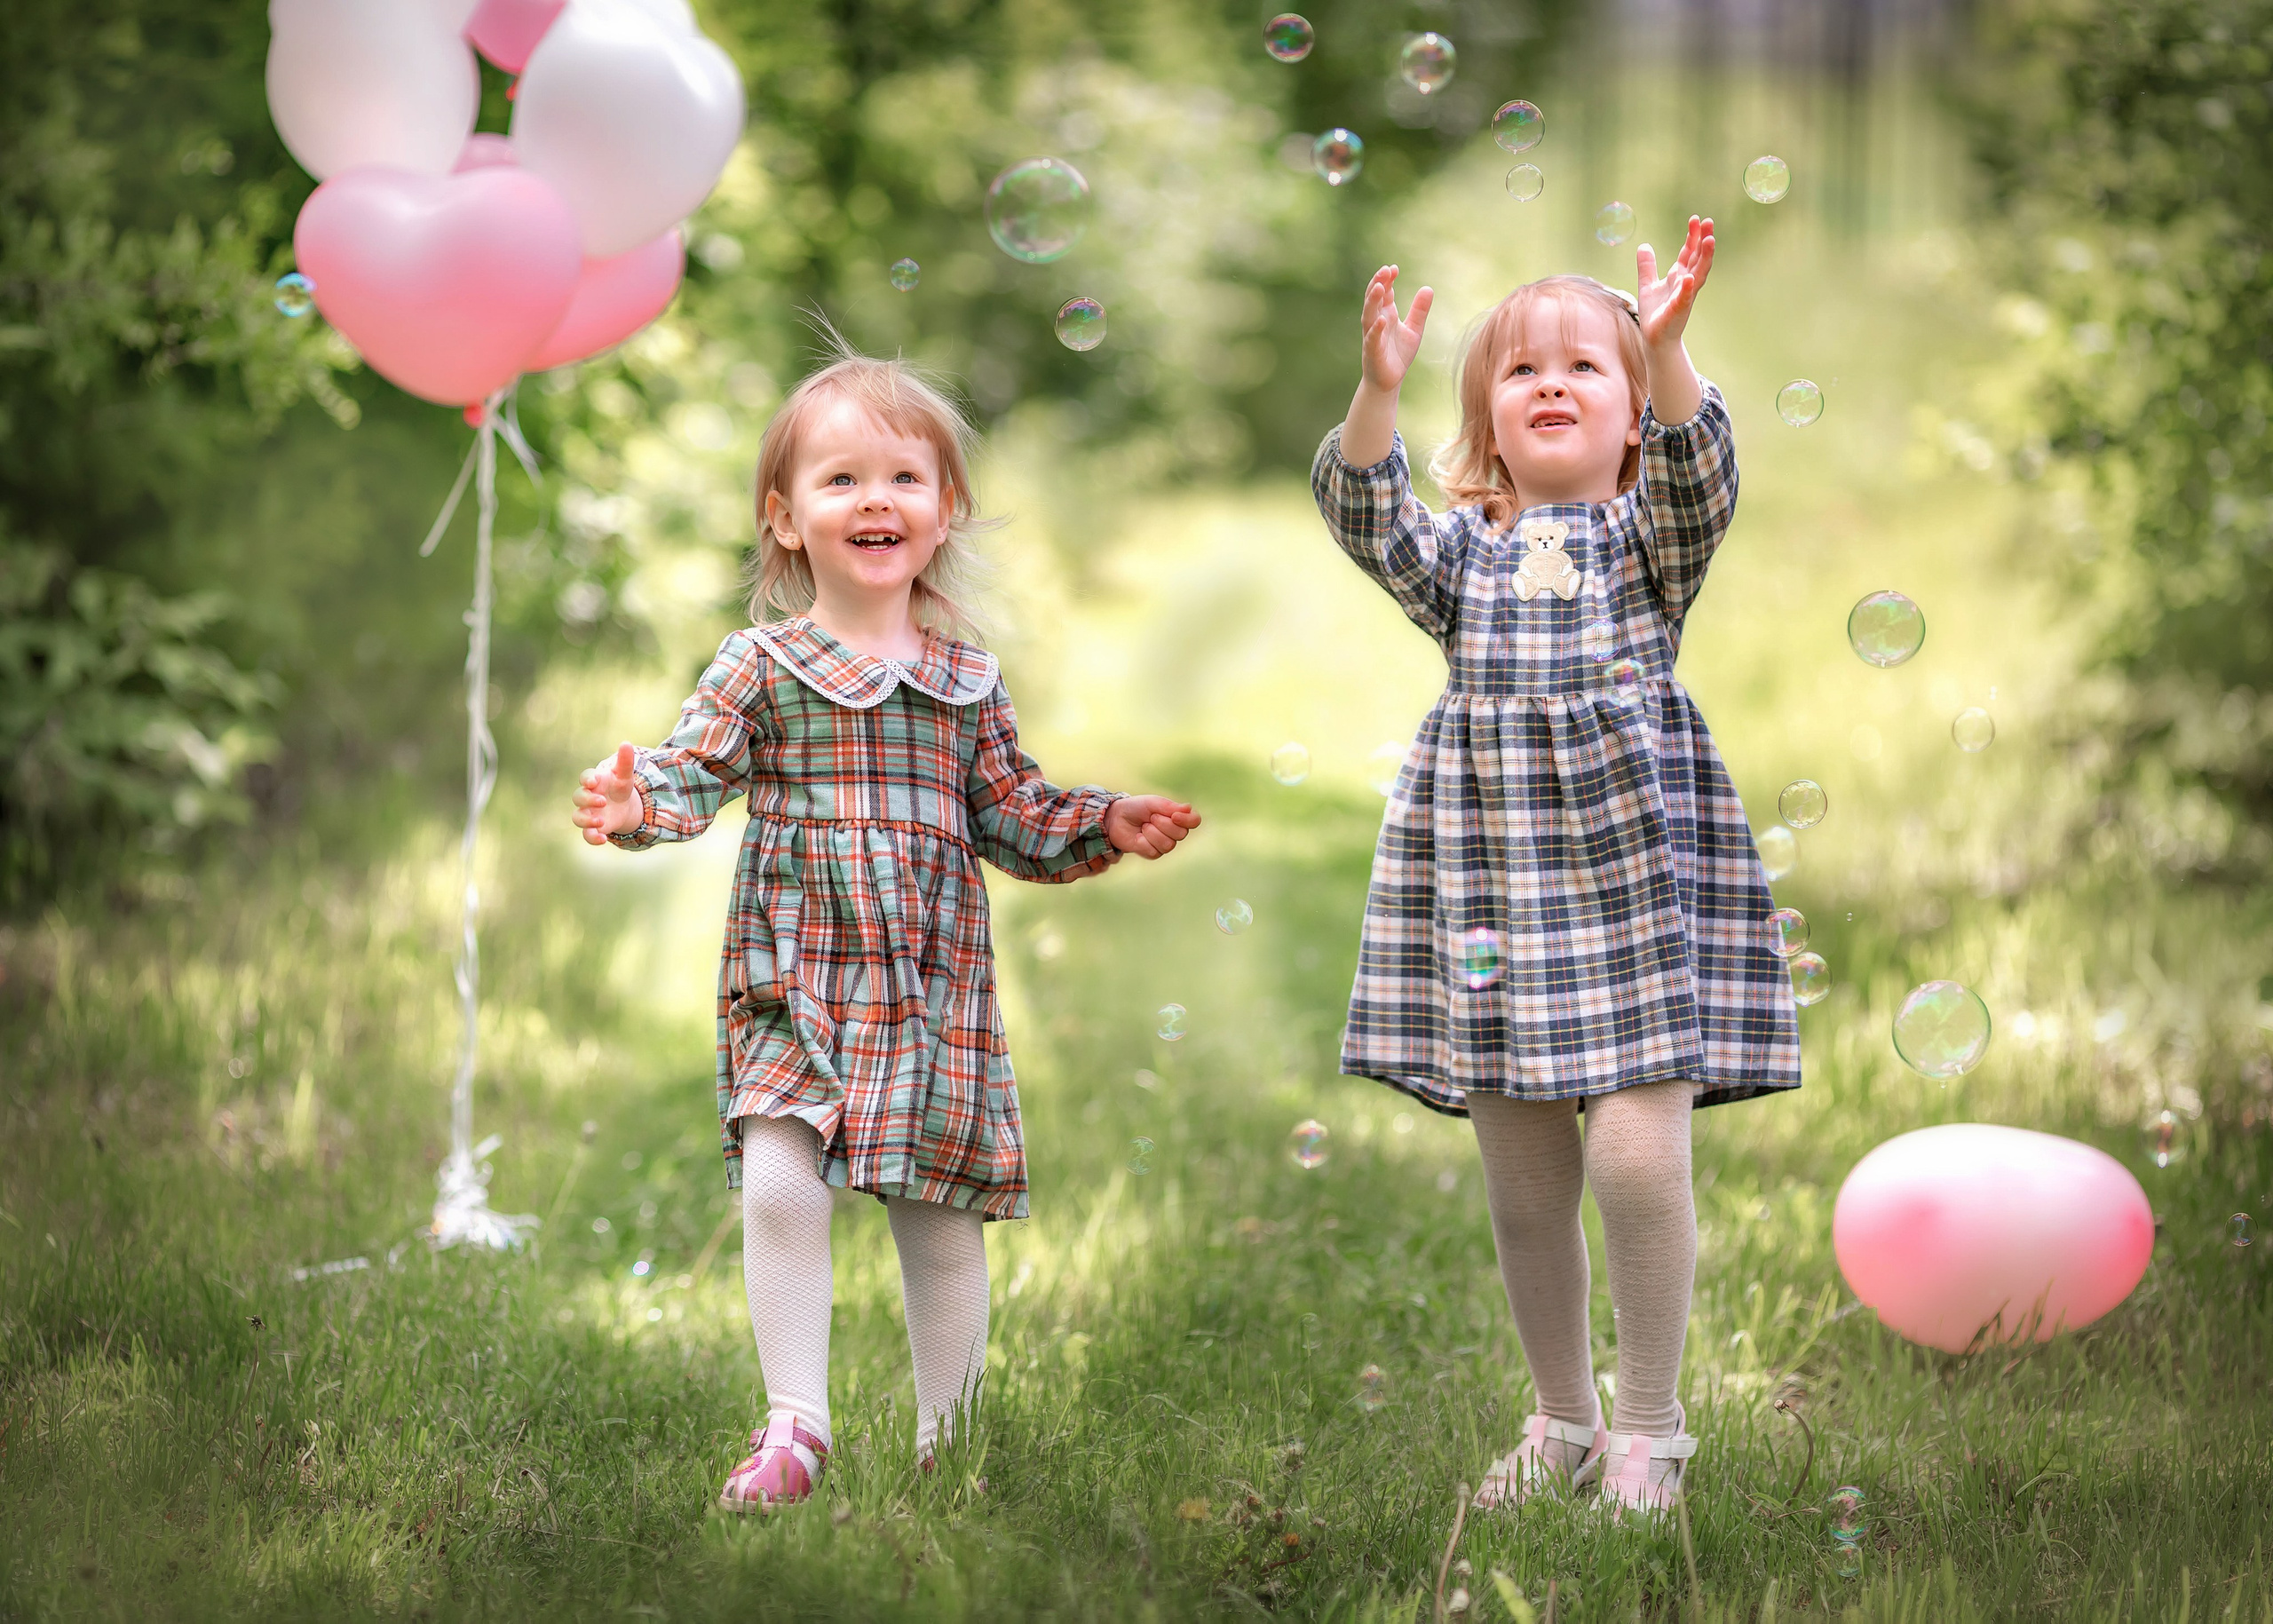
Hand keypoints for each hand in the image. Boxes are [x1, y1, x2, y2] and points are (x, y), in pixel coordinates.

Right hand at [572, 743, 642, 845]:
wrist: (623, 805)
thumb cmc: (619, 786)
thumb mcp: (625, 775)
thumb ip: (625, 761)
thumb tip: (626, 743)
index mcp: (594, 781)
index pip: (584, 777)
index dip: (587, 779)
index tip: (594, 781)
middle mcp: (587, 797)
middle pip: (577, 797)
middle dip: (588, 799)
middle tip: (603, 801)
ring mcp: (588, 813)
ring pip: (577, 817)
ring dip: (586, 820)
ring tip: (601, 822)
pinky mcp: (593, 827)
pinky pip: (586, 834)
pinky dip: (592, 838)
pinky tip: (603, 839)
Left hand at [1104, 795, 1200, 859]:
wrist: (1116, 818)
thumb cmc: (1136, 808)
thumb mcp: (1152, 802)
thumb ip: (1169, 806)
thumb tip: (1188, 808)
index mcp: (1178, 816)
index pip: (1194, 821)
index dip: (1187, 820)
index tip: (1174, 815)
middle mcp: (1174, 832)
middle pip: (1181, 834)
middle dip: (1164, 824)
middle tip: (1151, 817)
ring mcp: (1165, 844)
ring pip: (1168, 845)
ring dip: (1152, 833)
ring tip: (1144, 826)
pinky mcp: (1153, 853)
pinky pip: (1155, 851)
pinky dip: (1144, 842)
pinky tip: (1139, 837)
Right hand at [1359, 265, 1433, 394]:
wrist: (1389, 381)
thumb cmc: (1399, 355)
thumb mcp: (1414, 329)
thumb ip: (1419, 310)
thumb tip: (1428, 287)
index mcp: (1386, 315)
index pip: (1385, 293)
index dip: (1388, 280)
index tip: (1394, 268)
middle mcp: (1377, 322)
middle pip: (1374, 299)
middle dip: (1378, 283)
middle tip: (1385, 270)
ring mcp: (1372, 336)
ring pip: (1369, 315)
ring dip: (1373, 301)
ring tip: (1380, 287)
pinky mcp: (1373, 352)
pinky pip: (1373, 338)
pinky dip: (1376, 329)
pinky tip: (1382, 319)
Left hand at [1635, 216, 1714, 350]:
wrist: (1655, 338)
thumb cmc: (1655, 313)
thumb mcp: (1647, 285)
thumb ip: (1647, 267)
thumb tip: (1644, 246)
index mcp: (1679, 276)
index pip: (1689, 252)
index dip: (1693, 236)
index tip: (1696, 219)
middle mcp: (1686, 283)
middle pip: (1698, 258)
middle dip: (1703, 241)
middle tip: (1708, 223)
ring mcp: (1684, 296)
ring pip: (1698, 274)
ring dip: (1704, 258)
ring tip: (1710, 241)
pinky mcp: (1678, 310)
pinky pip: (1684, 297)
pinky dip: (1687, 288)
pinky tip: (1689, 277)